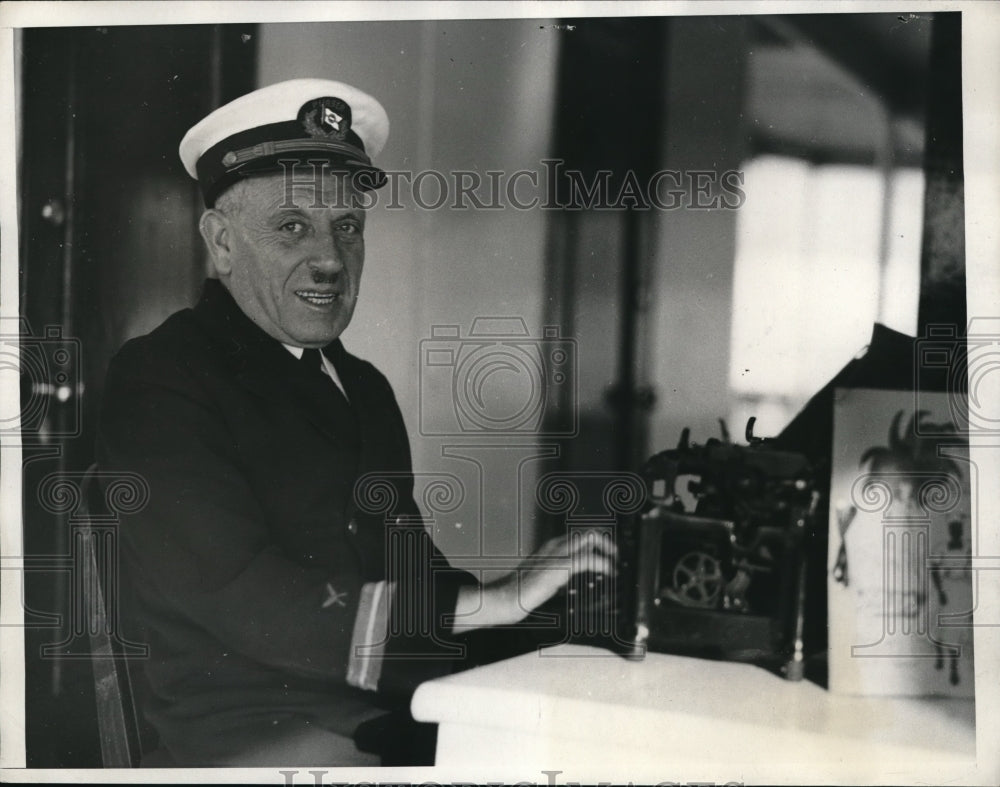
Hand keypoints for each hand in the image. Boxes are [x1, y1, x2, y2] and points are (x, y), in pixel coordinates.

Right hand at [452, 529, 616, 632]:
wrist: (507, 597)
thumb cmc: (525, 591)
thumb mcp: (548, 579)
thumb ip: (565, 575)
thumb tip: (585, 581)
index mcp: (552, 546)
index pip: (581, 535)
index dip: (600, 542)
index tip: (611, 556)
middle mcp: (555, 545)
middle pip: (589, 532)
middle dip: (608, 543)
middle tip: (617, 559)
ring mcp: (557, 553)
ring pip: (590, 538)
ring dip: (608, 550)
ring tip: (616, 565)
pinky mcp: (559, 567)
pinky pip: (587, 558)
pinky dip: (603, 564)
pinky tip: (609, 573)